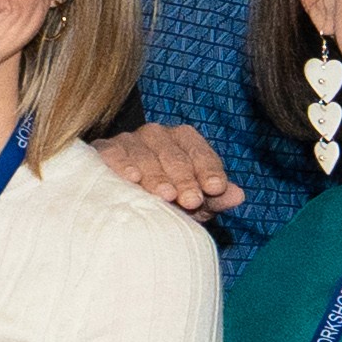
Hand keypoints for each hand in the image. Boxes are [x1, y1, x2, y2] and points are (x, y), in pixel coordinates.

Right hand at [92, 124, 239, 218]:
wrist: (121, 206)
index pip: (200, 153)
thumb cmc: (163, 201)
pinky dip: (121, 164)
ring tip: (164, 195)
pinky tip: (130, 179)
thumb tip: (238, 195)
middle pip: (173, 154)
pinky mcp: (103, 149)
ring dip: (156, 175)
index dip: (208, 170)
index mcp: (183, 141)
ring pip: (145, 154)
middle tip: (191, 201)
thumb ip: (216, 199)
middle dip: (184, 178)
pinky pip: (113, 153)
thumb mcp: (193, 203)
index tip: (215, 189)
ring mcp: (129, 140)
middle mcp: (157, 135)